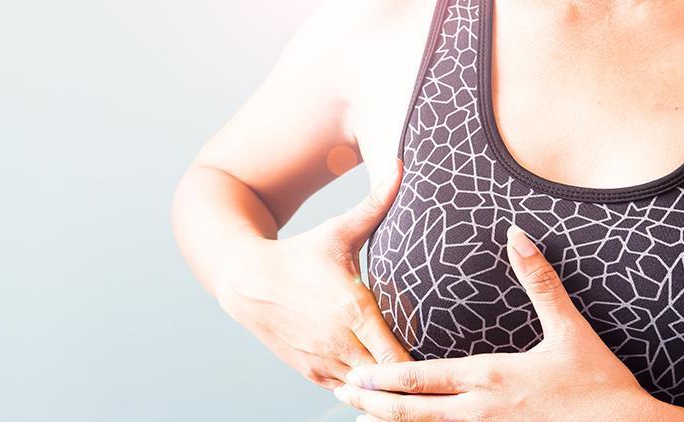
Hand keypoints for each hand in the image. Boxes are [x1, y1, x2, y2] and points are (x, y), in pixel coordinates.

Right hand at [215, 158, 411, 389]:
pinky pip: (344, 391)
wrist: (246, 280)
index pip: (400, 358)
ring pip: (366, 391)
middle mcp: (339, 341)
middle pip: (388, 380)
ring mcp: (322, 360)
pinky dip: (360, 388)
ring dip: (383, 384)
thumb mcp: (339, 231)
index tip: (437, 354)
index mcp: (354, 308)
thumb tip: (400, 165)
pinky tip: (373, 377)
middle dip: (407, 378)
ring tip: (404, 377)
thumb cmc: (299, 254)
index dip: (421, 363)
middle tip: (429, 372)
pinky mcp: (309, 372)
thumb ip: (376, 204)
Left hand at [333, 224, 670, 420]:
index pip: (424, 377)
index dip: (386, 377)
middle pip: (414, 411)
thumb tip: (518, 235)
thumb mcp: (570, 329)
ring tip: (361, 416)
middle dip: (374, 403)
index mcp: (490, 376)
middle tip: (341, 391)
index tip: (356, 371)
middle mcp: (481, 409)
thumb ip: (540, 281)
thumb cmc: (598, 383)